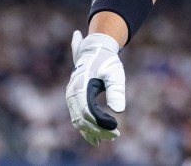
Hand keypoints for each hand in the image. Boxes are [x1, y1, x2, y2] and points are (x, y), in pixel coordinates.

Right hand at [65, 31, 125, 146]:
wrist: (95, 50)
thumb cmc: (106, 61)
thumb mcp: (114, 72)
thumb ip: (116, 90)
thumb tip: (119, 111)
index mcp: (80, 85)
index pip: (87, 111)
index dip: (101, 122)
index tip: (116, 127)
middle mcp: (72, 93)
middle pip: (81, 119)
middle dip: (98, 130)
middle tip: (116, 135)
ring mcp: (71, 97)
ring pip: (78, 121)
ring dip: (92, 131)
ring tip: (110, 137)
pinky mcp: (74, 100)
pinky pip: (77, 118)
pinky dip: (86, 129)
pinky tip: (96, 139)